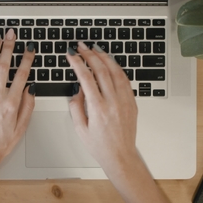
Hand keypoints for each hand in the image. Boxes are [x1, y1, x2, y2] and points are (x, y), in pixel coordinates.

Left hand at [0, 29, 35, 174]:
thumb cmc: (1, 144)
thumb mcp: (22, 128)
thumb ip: (28, 107)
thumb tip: (30, 89)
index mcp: (12, 104)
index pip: (21, 75)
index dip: (26, 59)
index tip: (29, 48)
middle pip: (4, 67)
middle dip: (9, 48)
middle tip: (11, 34)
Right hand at [66, 42, 138, 180]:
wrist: (120, 155)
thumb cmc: (100, 145)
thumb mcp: (80, 127)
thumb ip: (76, 105)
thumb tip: (77, 89)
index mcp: (97, 108)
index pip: (85, 78)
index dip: (77, 63)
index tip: (71, 55)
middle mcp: (112, 102)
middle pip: (101, 70)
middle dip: (90, 54)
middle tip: (81, 46)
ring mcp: (124, 101)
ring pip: (115, 71)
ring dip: (104, 57)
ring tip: (95, 49)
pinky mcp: (131, 102)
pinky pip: (125, 80)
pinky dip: (116, 68)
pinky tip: (110, 63)